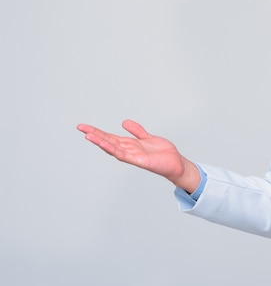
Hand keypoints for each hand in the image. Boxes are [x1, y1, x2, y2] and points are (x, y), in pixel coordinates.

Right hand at [77, 119, 199, 192]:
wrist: (176, 163)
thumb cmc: (162, 154)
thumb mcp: (147, 137)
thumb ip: (137, 131)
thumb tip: (124, 122)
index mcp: (130, 144)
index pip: (110, 137)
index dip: (97, 132)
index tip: (84, 126)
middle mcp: (128, 150)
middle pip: (108, 141)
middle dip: (94, 135)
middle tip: (80, 128)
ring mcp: (132, 156)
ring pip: (112, 148)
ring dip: (100, 142)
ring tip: (88, 135)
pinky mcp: (138, 160)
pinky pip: (123, 154)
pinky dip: (113, 149)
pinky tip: (105, 144)